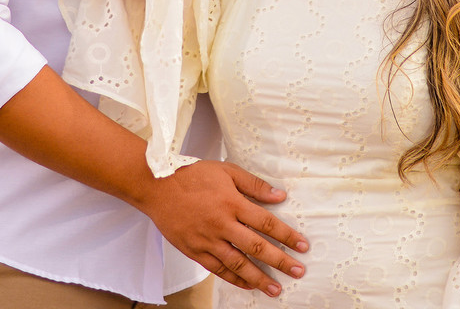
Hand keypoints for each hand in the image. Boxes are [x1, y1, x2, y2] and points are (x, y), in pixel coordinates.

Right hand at [140, 159, 308, 296]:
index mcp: (232, 203)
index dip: (287, 236)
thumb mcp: (227, 171)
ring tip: (275, 288)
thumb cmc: (193, 176)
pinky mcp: (194, 251)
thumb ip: (254, 184)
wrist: (157, 186)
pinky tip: (247, 285)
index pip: (266, 223)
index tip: (302, 246)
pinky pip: (217, 269)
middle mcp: (222, 225)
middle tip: (297, 271)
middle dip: (280, 261)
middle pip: (256, 247)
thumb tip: (279, 195)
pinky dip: (234, 279)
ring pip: (237, 264)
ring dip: (258, 278)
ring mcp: (207, 240)